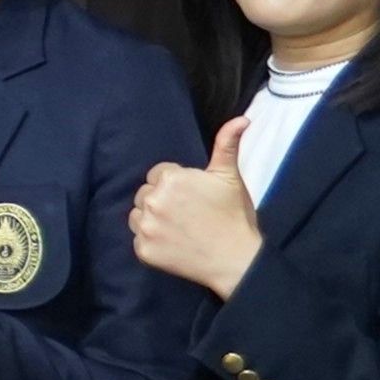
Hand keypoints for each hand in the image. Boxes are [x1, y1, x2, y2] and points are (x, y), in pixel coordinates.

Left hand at [128, 119, 264, 298]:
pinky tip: (172, 243)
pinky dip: (151, 241)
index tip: (193, 197)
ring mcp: (146, 227)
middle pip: (146, 193)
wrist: (236, 260)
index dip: (176, 185)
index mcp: (170, 179)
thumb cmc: (234, 216)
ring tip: (179, 228)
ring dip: (152, 219)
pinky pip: (138, 238)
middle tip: (187, 214)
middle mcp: (152, 201)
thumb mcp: (230, 177)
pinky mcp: (143, 250)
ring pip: (138, 215)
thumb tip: (242, 119)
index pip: (158, 174)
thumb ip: (227, 144)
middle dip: (162, 200)